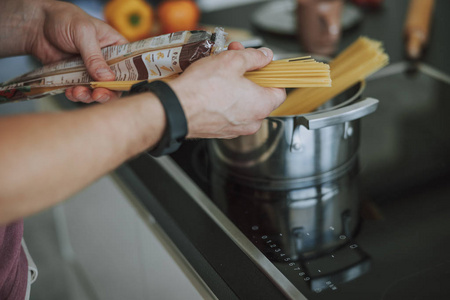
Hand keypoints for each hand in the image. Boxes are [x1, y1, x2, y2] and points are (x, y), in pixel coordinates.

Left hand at [27, 1, 127, 102]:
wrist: (37, 24)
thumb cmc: (64, 19)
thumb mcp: (83, 33)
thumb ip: (94, 56)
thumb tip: (106, 78)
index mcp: (116, 46)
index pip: (129, 66)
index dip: (127, 79)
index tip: (119, 87)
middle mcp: (106, 61)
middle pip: (115, 83)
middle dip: (107, 92)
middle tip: (98, 95)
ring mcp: (91, 71)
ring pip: (98, 91)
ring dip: (89, 96)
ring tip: (78, 92)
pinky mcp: (76, 78)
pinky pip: (80, 92)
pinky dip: (76, 95)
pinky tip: (70, 91)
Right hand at [170, 43, 285, 138]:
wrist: (177, 109)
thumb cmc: (203, 89)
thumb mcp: (232, 61)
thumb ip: (253, 57)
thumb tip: (264, 56)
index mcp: (261, 106)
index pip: (279, 92)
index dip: (271, 75)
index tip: (262, 65)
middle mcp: (251, 122)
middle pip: (259, 96)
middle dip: (249, 76)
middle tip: (235, 60)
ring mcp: (235, 129)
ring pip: (243, 105)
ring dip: (236, 87)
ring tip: (220, 72)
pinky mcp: (220, 131)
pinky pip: (229, 113)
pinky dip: (224, 100)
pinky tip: (212, 88)